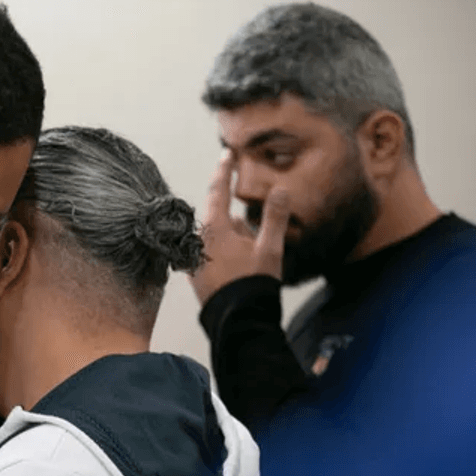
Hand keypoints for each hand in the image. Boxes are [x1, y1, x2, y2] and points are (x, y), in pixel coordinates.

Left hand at [189, 150, 289, 306]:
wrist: (238, 321)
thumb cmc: (254, 283)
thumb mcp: (270, 248)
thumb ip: (275, 217)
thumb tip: (281, 189)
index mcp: (214, 229)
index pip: (218, 190)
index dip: (224, 171)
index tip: (227, 154)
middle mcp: (198, 241)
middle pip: (222, 219)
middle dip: (241, 227)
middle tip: (257, 245)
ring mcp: (194, 259)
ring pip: (219, 239)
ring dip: (236, 244)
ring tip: (252, 265)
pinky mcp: (196, 275)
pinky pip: (213, 256)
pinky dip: (227, 257)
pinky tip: (241, 273)